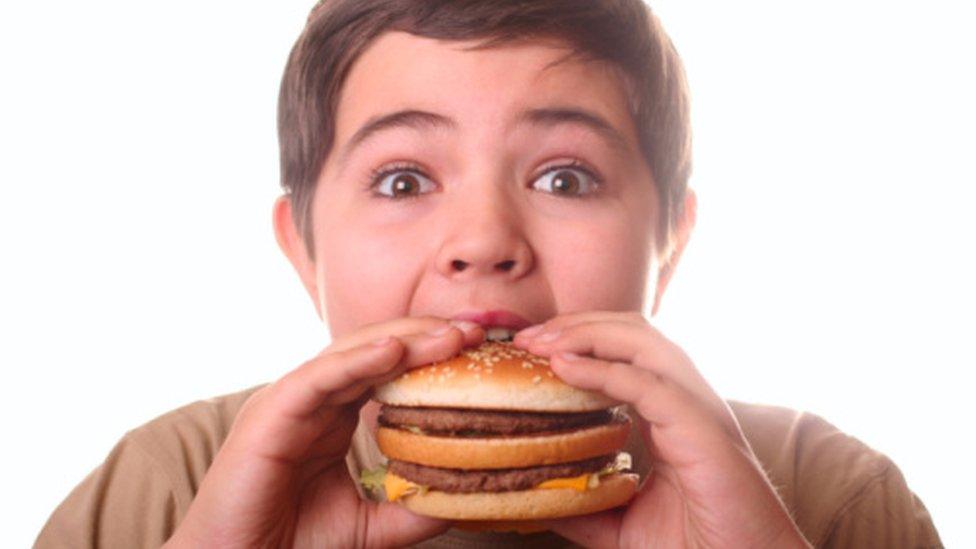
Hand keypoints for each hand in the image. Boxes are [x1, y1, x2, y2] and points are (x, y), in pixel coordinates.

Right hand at [164, 317, 483, 547]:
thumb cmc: (289, 544)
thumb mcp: (368, 527)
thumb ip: (409, 510)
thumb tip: (462, 499)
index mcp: (332, 416)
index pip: (387, 370)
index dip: (432, 356)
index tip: (479, 351)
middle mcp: (312, 400)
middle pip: (375, 351)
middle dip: (426, 337)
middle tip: (475, 332)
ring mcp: (289, 401)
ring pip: (351, 354)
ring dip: (403, 340)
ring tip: (449, 336)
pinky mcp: (269, 414)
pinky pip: (318, 378)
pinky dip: (357, 361)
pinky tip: (395, 351)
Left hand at [514, 311, 810, 548]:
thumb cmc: (701, 546)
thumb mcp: (624, 523)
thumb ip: (587, 502)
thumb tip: (537, 496)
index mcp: (671, 412)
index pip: (624, 349)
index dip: (577, 338)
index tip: (529, 347)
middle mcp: (688, 400)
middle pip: (632, 331)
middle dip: (576, 324)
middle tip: (526, 336)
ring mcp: (699, 410)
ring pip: (644, 342)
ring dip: (587, 334)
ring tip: (541, 343)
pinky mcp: (704, 431)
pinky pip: (650, 384)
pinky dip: (604, 369)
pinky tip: (565, 367)